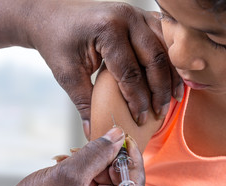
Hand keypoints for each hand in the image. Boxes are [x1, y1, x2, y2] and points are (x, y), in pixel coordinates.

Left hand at [0, 0, 182, 135]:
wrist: (53, 14)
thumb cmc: (58, 41)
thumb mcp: (67, 73)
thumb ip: (84, 103)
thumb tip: (93, 132)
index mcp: (108, 30)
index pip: (131, 73)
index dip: (138, 101)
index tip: (141, 119)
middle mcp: (127, 17)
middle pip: (156, 60)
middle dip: (160, 91)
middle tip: (160, 112)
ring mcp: (137, 13)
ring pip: (166, 48)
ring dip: (171, 75)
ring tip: (173, 98)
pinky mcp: (140, 15)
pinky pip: (164, 37)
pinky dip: (171, 58)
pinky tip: (172, 75)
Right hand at [0, 127, 144, 185]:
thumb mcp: (68, 175)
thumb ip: (97, 152)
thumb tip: (117, 135)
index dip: (132, 159)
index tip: (125, 138)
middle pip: (123, 185)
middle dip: (111, 161)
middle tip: (100, 142)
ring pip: (109, 185)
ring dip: (97, 166)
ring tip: (77, 155)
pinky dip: (88, 174)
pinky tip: (73, 164)